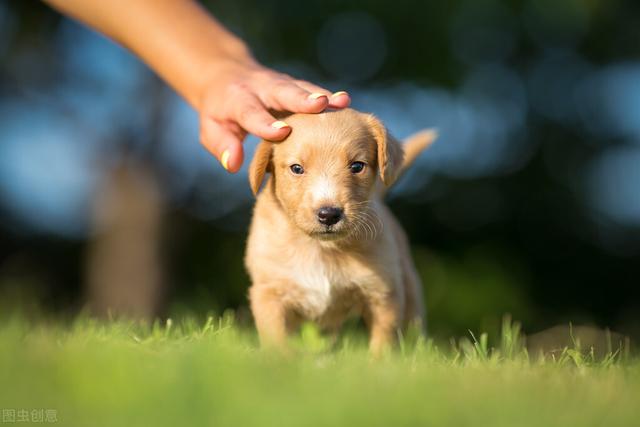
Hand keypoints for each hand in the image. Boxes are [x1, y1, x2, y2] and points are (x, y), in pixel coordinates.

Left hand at [198, 61, 350, 172]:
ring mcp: (281, 84)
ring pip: (303, 89)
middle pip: (283, 93)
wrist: (227, 75)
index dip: (266, 123)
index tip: (281, 132)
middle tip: (320, 103)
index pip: (253, 113)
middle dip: (302, 99)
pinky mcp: (295, 86)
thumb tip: (232, 165)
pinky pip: (313, 91)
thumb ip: (222, 146)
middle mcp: (262, 88)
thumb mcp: (211, 129)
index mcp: (238, 100)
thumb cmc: (220, 112)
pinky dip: (329, 97)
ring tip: (344, 102)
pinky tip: (346, 104)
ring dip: (324, 96)